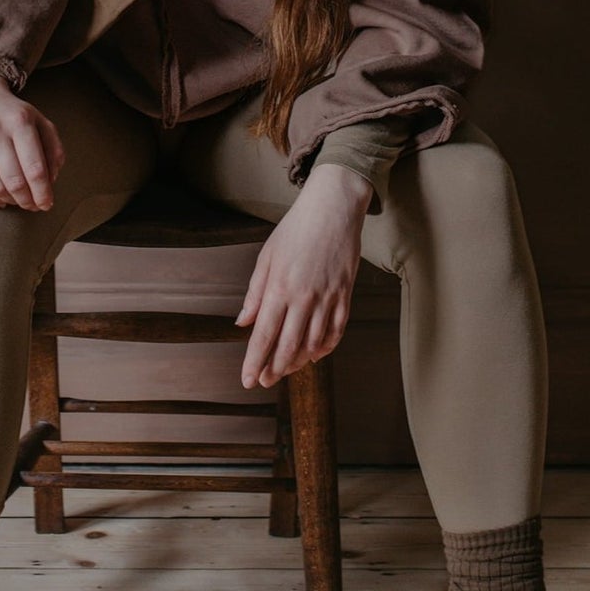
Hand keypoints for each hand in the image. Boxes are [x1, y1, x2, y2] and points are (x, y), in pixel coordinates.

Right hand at [0, 73, 65, 210]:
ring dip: (9, 201)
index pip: (35, 168)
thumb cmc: (11, 112)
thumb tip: (51, 180)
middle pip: (15, 181)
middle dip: (27, 200)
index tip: (47, 204)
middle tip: (33, 206)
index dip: (43, 192)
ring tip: (17, 201)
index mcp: (20, 122)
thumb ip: (53, 148)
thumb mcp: (39, 120)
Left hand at [233, 164, 370, 387]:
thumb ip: (255, 293)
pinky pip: (336, 330)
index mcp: (279, 287)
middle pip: (288, 346)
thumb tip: (243, 322)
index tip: (247, 380)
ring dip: (298, 362)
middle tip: (264, 381)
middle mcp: (303, 297)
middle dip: (274, 369)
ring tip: (286, 370)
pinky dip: (326, 348)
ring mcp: (327, 298)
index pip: (264, 335)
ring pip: (313, 343)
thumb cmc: (295, 230)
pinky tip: (315, 355)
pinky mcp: (345, 295)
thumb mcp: (266, 256)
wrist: (333, 208)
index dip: (254, 361)